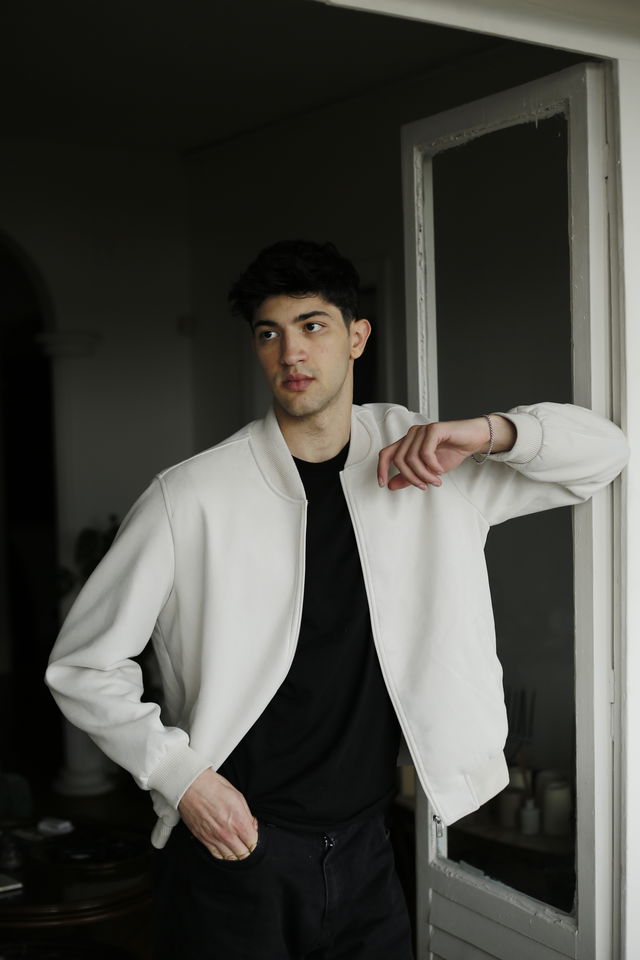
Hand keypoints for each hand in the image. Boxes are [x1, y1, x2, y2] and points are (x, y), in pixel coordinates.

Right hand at [178, 768, 257, 859]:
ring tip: (235, 843)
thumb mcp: (238, 796)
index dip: (254, 836)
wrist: (191, 786)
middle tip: (244, 837)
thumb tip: (251, 825)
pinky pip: (216, 855)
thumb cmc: (214, 786)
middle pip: (243, 853)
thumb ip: (247, 815)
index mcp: (238, 821)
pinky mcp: (203, 839)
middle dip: (247, 846)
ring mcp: (214, 838)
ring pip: (230, 857)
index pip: (253, 842)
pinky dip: (223, 854)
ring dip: (236, 852)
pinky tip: (225, 846)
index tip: (251, 831)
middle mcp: (227, 833)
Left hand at [377, 416, 514, 490]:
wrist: (474, 439)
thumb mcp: (428, 470)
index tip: (383, 484)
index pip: (386, 454)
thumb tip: (391, 485)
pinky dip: (432, 465)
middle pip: (398, 459)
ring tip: (435, 480)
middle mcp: (412, 434)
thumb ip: (409, 477)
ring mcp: (422, 430)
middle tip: (424, 486)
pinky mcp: (434, 429)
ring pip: (411, 458)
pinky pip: (425, 452)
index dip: (381, 469)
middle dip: (410, 477)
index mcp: (408, 442)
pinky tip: (440, 470)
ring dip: (423, 474)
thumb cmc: (452, 451)